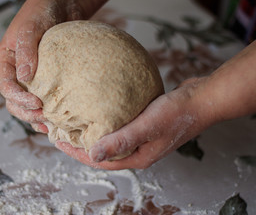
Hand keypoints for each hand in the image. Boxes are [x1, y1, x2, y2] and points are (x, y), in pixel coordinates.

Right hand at [0, 0, 84, 132]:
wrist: (62, 4)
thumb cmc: (42, 11)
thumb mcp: (31, 28)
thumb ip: (26, 51)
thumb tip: (24, 77)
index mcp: (6, 61)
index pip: (6, 86)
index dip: (18, 98)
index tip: (37, 103)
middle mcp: (17, 72)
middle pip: (14, 101)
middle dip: (27, 112)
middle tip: (45, 117)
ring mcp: (33, 77)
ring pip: (28, 104)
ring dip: (37, 117)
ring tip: (51, 125)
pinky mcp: (49, 79)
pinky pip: (45, 99)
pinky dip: (49, 112)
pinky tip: (58, 121)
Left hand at [56, 78, 212, 169]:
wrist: (202, 99)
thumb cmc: (178, 113)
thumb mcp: (147, 127)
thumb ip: (121, 141)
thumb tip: (92, 154)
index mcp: (137, 157)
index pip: (99, 160)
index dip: (76, 152)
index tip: (57, 141)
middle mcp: (137, 151)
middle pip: (102, 152)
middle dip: (79, 144)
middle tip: (60, 132)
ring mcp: (141, 138)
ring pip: (109, 139)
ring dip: (91, 133)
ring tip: (73, 123)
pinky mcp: (143, 125)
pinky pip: (118, 127)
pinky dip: (104, 122)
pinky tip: (96, 112)